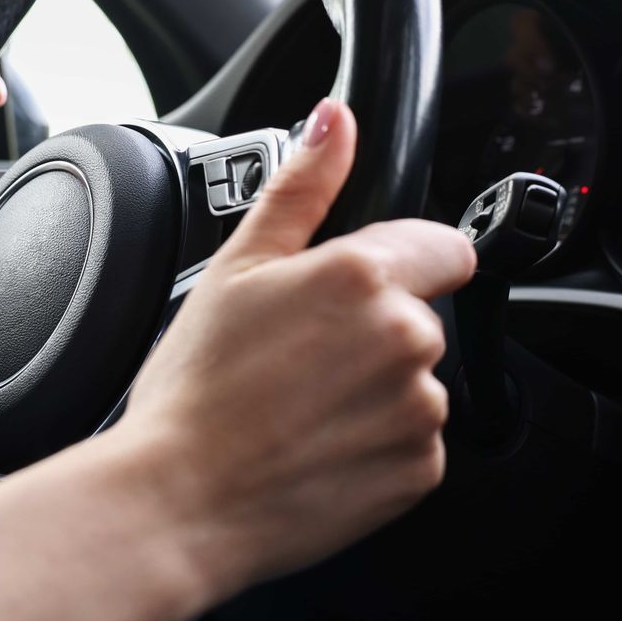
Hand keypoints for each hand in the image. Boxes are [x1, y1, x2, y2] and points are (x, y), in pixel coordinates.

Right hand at [118, 98, 476, 600]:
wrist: (178, 502)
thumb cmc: (194, 391)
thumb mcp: (237, 266)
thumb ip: (303, 184)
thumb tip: (336, 119)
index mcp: (366, 276)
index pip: (443, 245)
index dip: (398, 261)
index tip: (348, 294)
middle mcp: (407, 340)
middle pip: (419, 317)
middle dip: (372, 331)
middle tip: (297, 359)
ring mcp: (418, 411)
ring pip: (415, 382)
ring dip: (374, 390)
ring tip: (298, 408)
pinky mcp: (418, 471)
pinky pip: (411, 443)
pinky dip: (374, 445)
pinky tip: (314, 446)